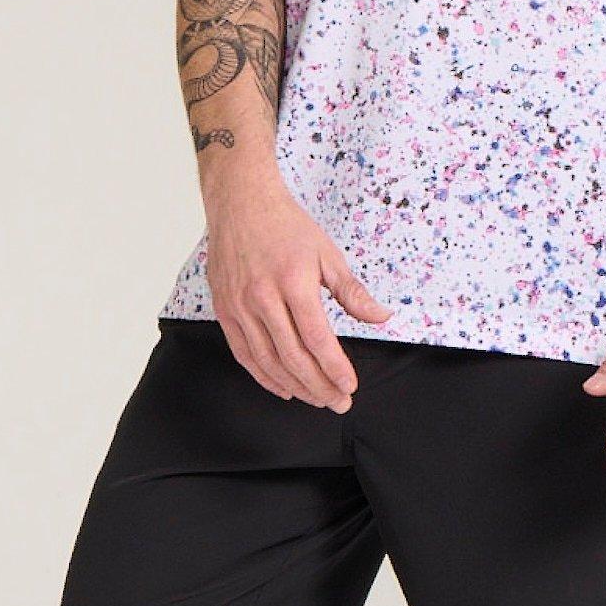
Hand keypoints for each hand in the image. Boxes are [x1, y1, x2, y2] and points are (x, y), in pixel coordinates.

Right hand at [206, 178, 388, 406]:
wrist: (240, 203)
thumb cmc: (285, 226)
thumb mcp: (327, 254)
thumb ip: (352, 292)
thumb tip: (381, 317)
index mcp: (293, 282)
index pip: (317, 339)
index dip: (334, 369)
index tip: (350, 386)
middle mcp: (262, 298)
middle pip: (293, 357)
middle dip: (319, 386)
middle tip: (338, 402)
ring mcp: (239, 306)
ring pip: (268, 361)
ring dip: (295, 387)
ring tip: (317, 400)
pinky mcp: (224, 310)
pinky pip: (244, 354)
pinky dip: (264, 376)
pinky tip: (284, 388)